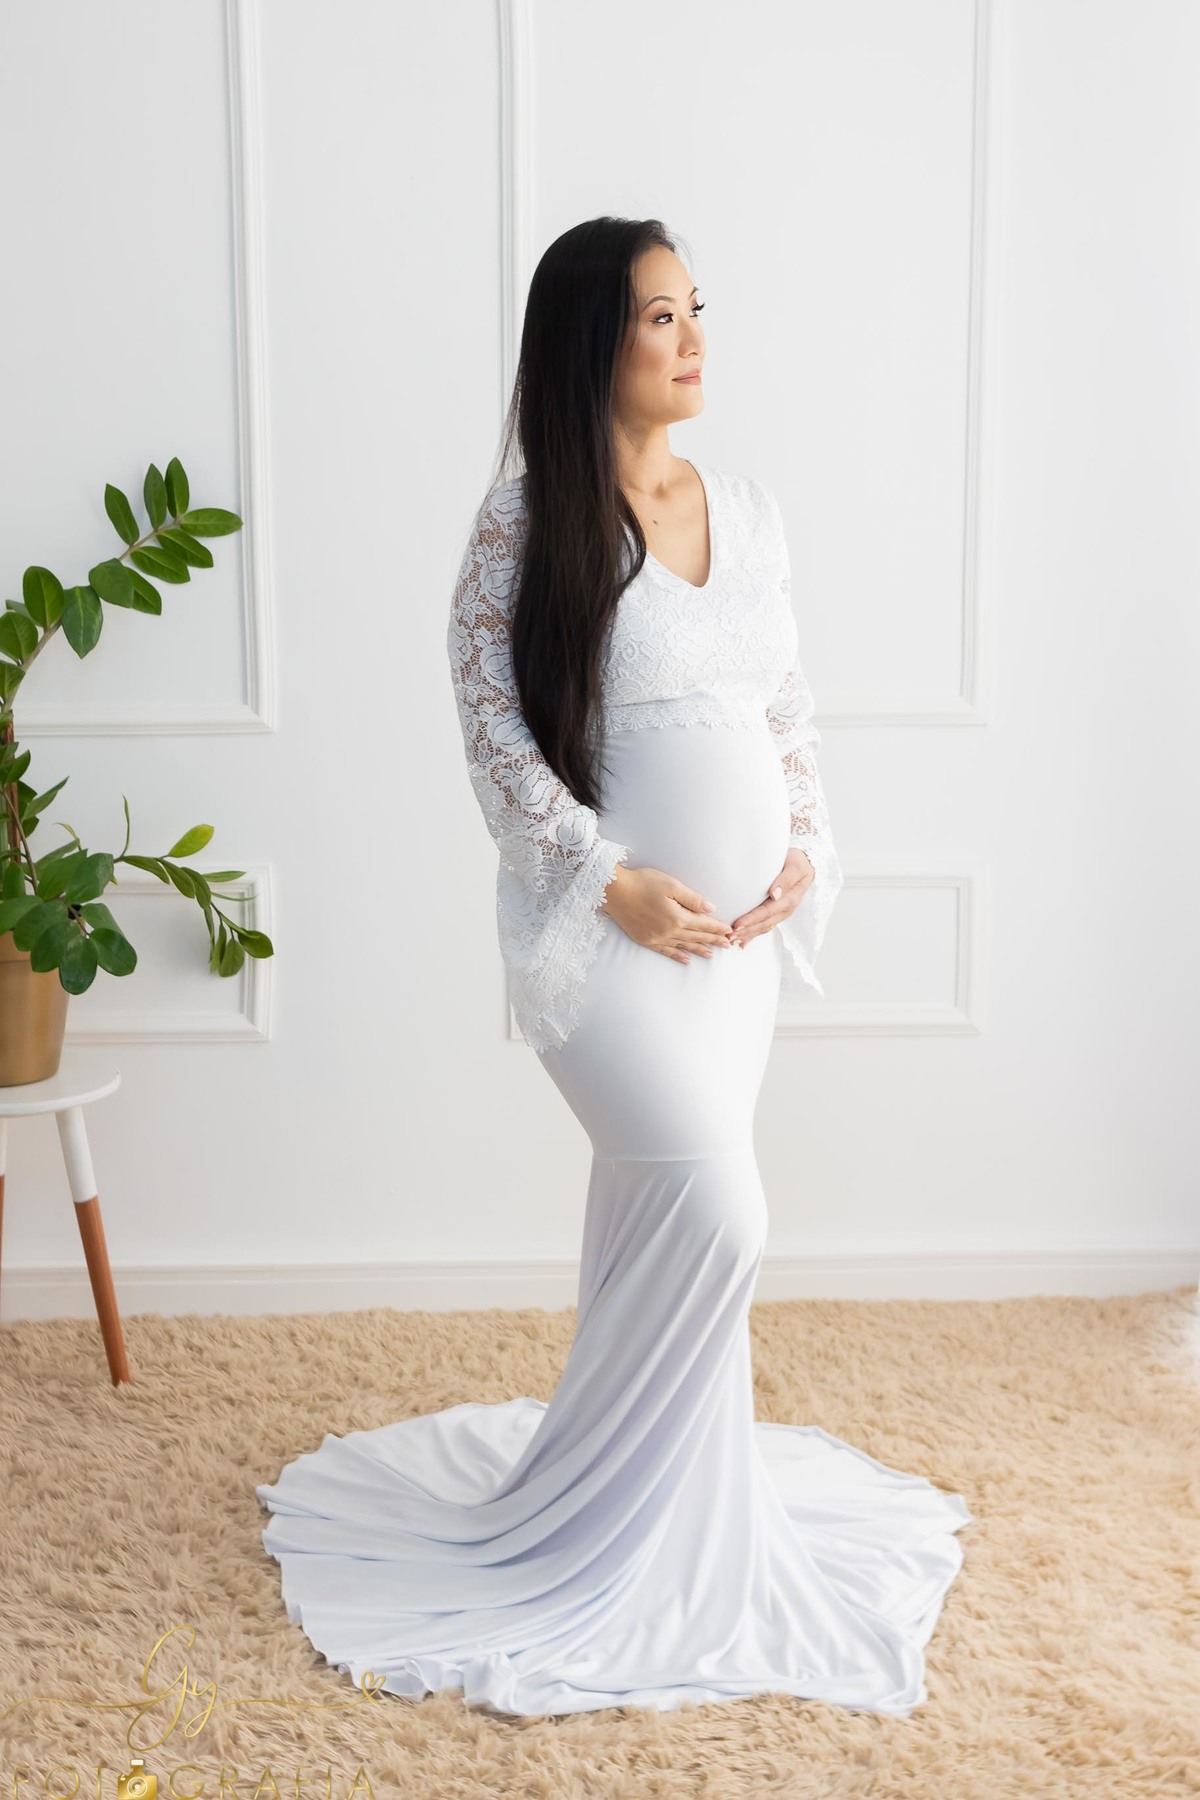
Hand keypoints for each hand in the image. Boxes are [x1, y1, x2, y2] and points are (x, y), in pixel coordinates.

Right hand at [601, 864, 735, 964]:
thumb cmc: (642, 882)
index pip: (704, 925)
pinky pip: (666, 951)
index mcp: (678, 917)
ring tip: (712, 955)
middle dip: (713, 941)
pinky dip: (677, 956)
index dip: (718, 928)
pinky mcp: (646, 940)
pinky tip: (686, 959)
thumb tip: (711, 909)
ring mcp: (657, 938)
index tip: (730, 932)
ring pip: (683, 946)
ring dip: (699, 950)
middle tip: (728, 945)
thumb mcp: (670, 885)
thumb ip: (692, 899)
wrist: (613, 891)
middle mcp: (669, 931)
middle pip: (696, 937)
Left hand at [728, 848, 813, 948]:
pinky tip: (743, 942)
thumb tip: (774, 894)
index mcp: (790, 899)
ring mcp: (781, 913)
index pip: (767, 911)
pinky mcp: (777, 913)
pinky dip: (753, 935)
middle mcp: (786, 909)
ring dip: (748, 935)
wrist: (805, 864)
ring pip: (763, 927)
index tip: (737, 924)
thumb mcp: (795, 866)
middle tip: (729, 936)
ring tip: (732, 941)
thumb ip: (785, 879)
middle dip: (746, 931)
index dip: (752, 919)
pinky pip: (764, 926)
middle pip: (764, 923)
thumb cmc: (797, 862)